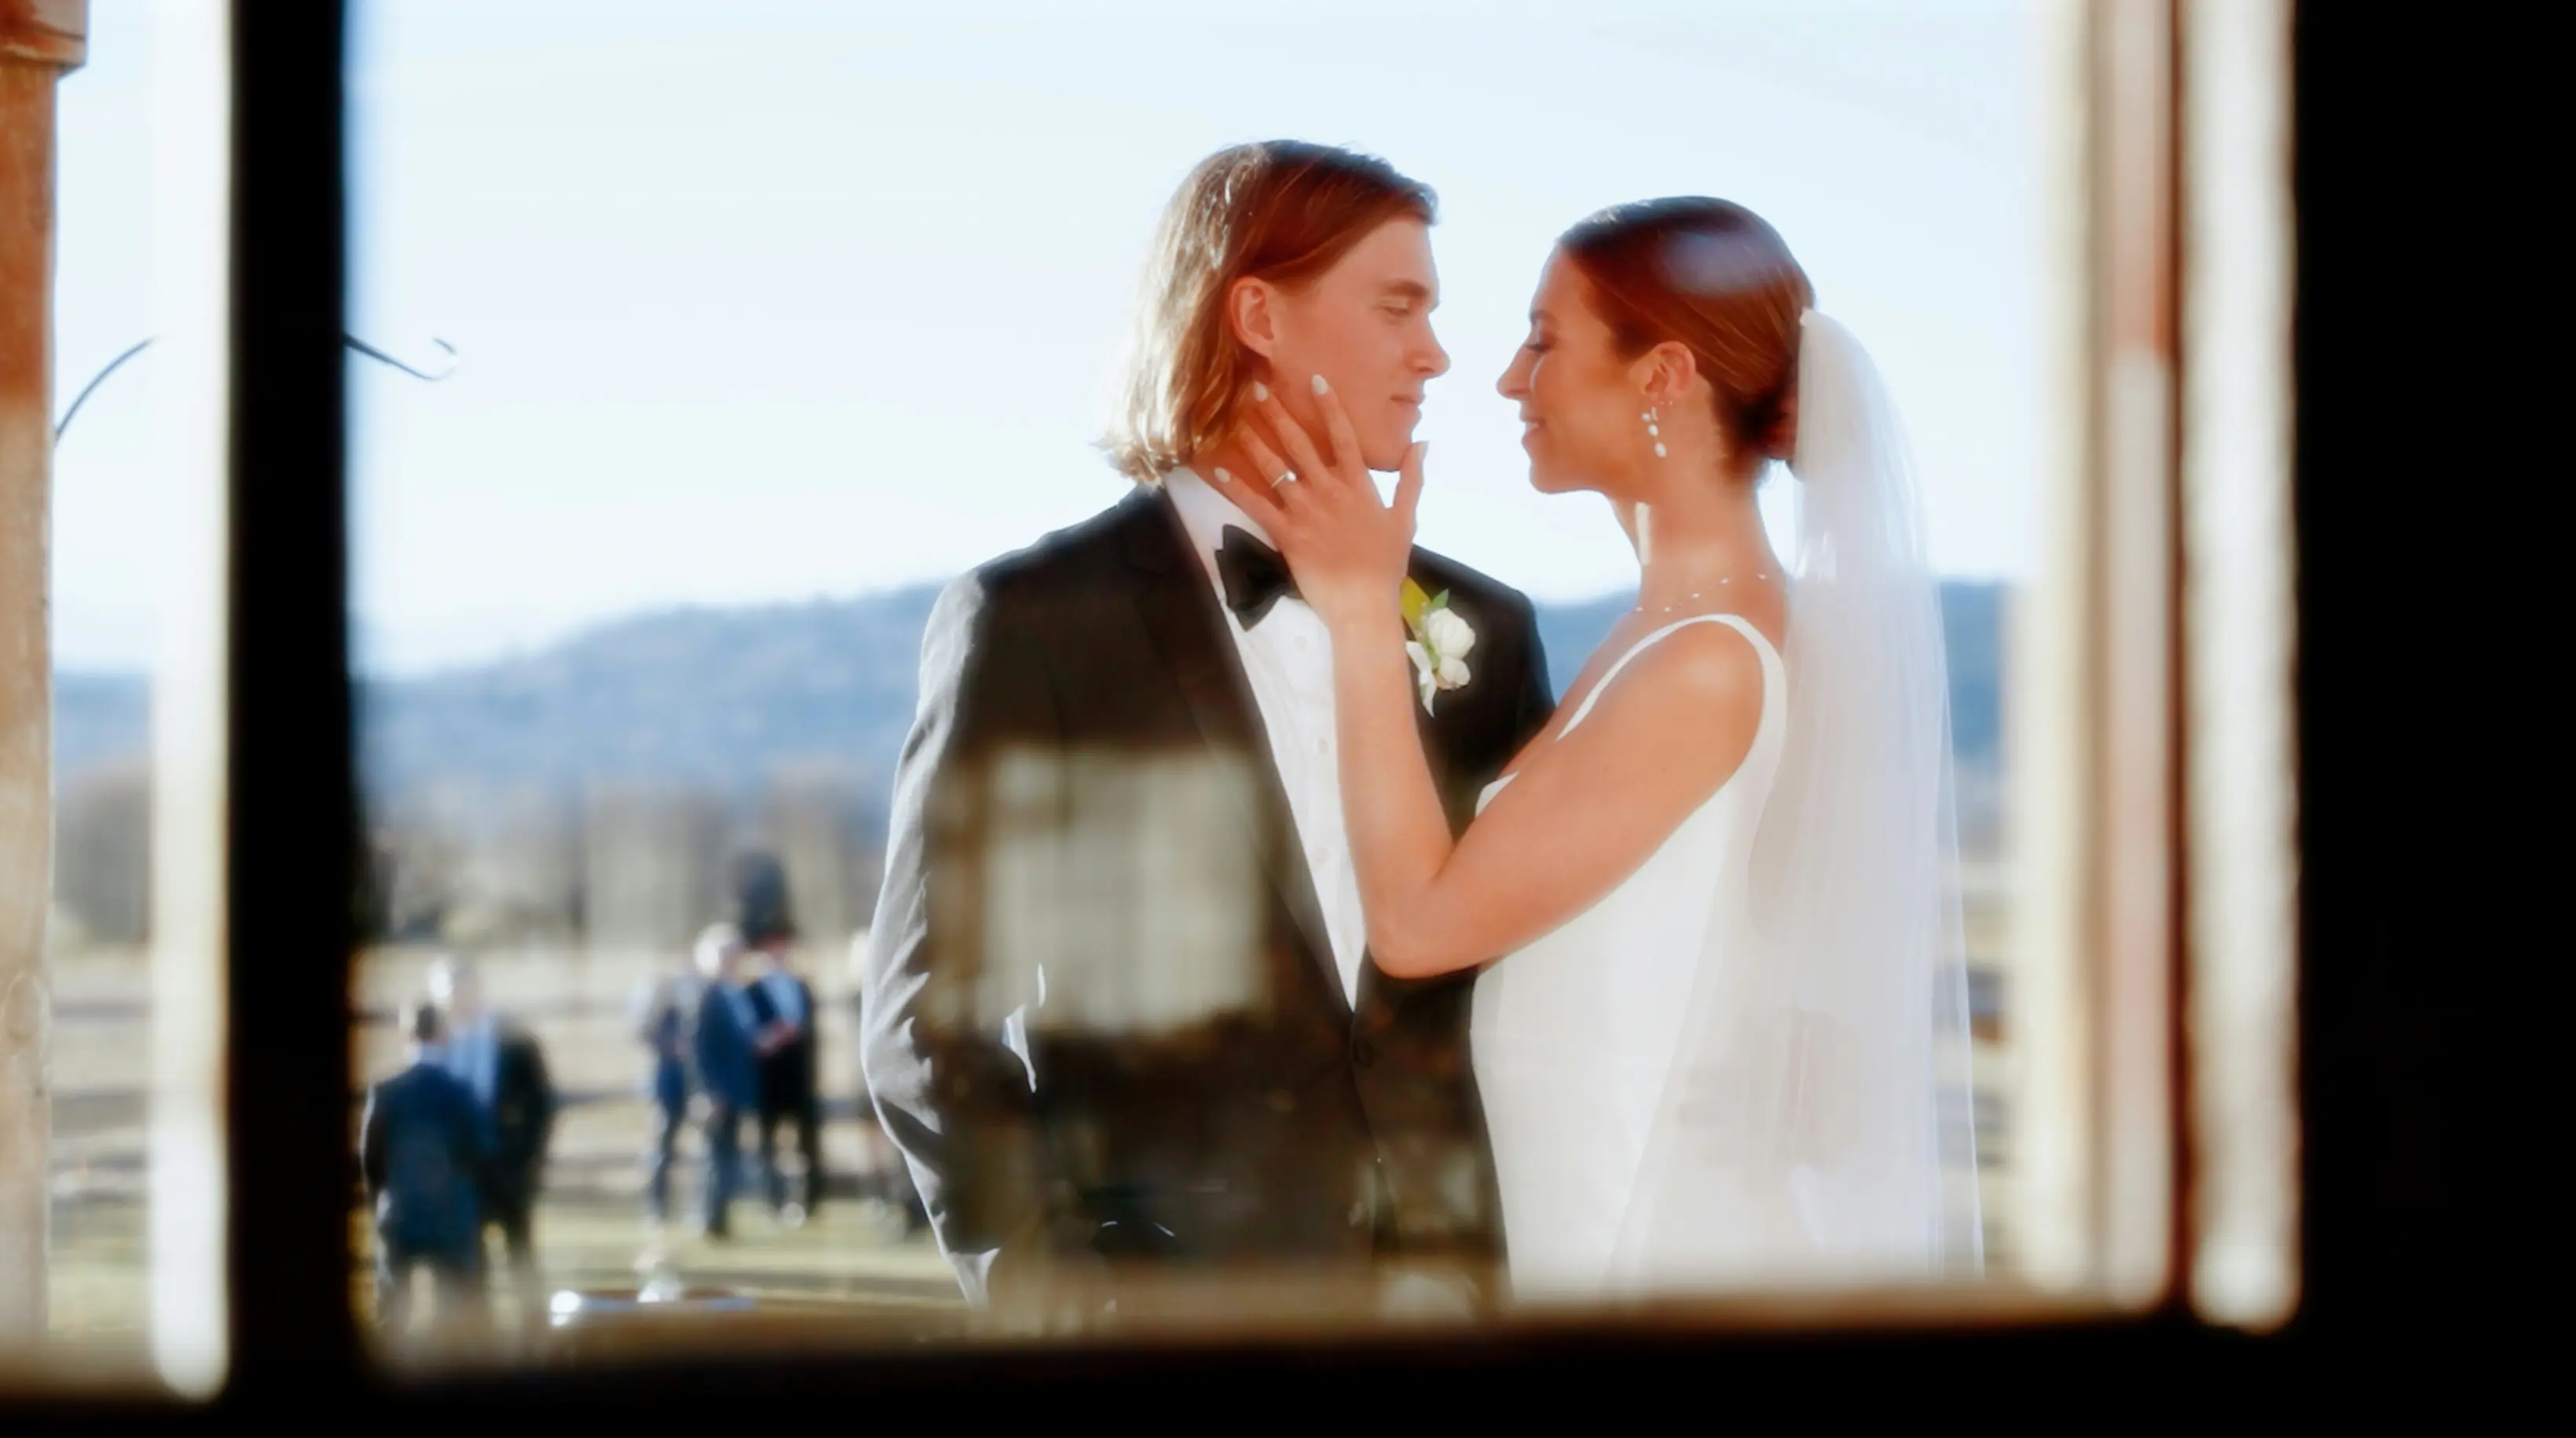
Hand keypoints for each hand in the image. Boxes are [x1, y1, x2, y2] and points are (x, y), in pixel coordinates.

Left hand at [1217, 376, 1424, 636]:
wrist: (1363, 603)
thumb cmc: (1387, 564)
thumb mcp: (1406, 517)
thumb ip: (1412, 478)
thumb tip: (1422, 443)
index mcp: (1358, 485)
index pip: (1344, 435)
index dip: (1329, 406)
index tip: (1315, 379)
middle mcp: (1329, 490)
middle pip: (1300, 444)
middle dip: (1278, 414)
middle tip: (1258, 389)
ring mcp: (1305, 511)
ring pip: (1274, 469)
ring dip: (1253, 442)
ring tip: (1234, 420)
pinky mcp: (1286, 534)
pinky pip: (1257, 506)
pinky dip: (1237, 489)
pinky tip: (1220, 471)